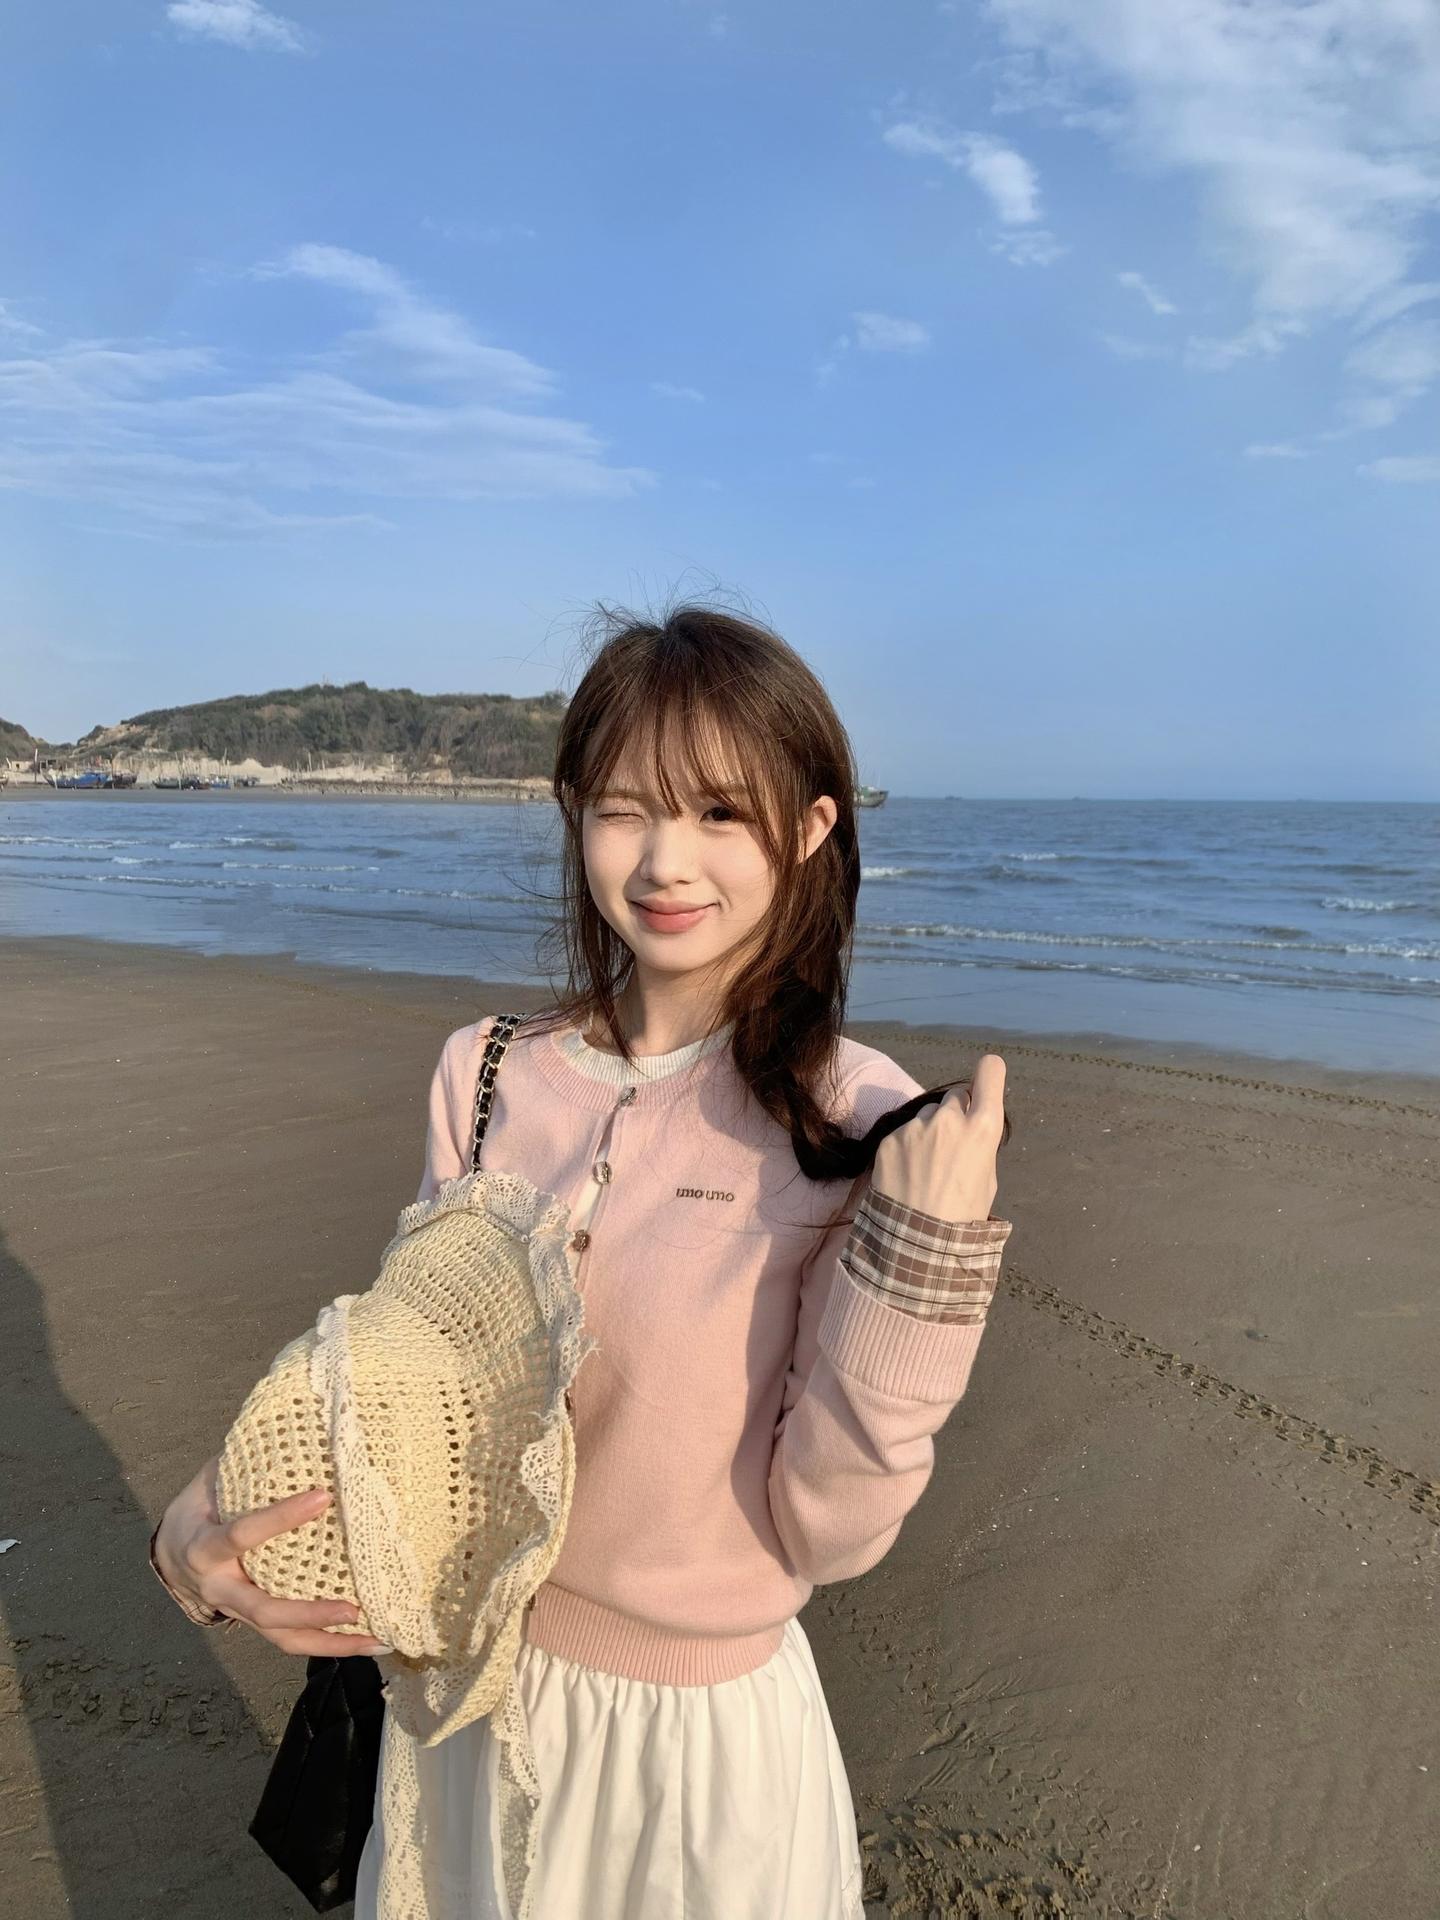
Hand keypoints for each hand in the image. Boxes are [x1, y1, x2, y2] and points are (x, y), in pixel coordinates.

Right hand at [153, 1456, 389, 1656]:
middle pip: (264, 1609)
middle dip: (310, 1611)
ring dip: (329, 1643)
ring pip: (281, 1637)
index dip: (280, 1517)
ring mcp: (238, 1610)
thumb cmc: (202, 1505)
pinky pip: (289, 1639)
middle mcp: (220, 1587)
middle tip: (354, 1607)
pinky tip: (366, 1640)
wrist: (172, 1553)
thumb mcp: (212, 1479)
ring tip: (375, 1639)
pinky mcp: (255, 1622)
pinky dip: (327, 1643)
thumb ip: (247, 1464)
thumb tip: (294, 1425)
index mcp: (206, 1546)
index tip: (323, 1496)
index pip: (243, 1534)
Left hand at [871, 1053, 1006, 1223]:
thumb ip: (979, 1144)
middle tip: (950, 1148)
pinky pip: (903, 1133)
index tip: (986, 1080)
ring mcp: (916, 1126)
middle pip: (955, 1097)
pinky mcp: (890, 1138)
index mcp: (983, 1127)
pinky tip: (907, 1174)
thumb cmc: (963, 1216)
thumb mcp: (987, 1179)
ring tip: (925, 1169)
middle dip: (956, 1114)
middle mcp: (949, 1117)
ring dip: (928, 1132)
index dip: (989, 1075)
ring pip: (927, 1117)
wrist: (917, 1242)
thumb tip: (970, 1132)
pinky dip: (906, 1148)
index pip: (989, 1072)